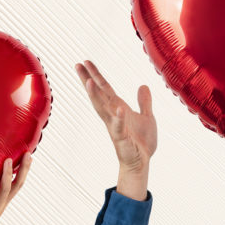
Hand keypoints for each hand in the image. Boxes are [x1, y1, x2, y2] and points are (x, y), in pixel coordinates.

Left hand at [0, 154, 32, 224]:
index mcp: (4, 201)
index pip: (18, 183)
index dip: (24, 170)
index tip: (29, 155)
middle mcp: (2, 203)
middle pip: (16, 184)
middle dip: (23, 169)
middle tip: (27, 154)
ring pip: (4, 189)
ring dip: (7, 174)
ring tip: (8, 160)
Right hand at [76, 60, 155, 200]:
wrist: (142, 162)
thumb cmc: (142, 142)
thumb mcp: (147, 117)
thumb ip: (144, 102)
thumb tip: (143, 85)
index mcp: (117, 108)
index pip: (104, 88)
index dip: (95, 75)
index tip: (85, 62)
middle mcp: (112, 115)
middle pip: (97, 94)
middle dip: (87, 80)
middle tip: (77, 65)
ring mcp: (115, 126)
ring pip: (102, 109)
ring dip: (95, 96)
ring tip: (88, 81)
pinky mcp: (122, 139)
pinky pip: (119, 127)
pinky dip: (119, 118)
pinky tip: (119, 109)